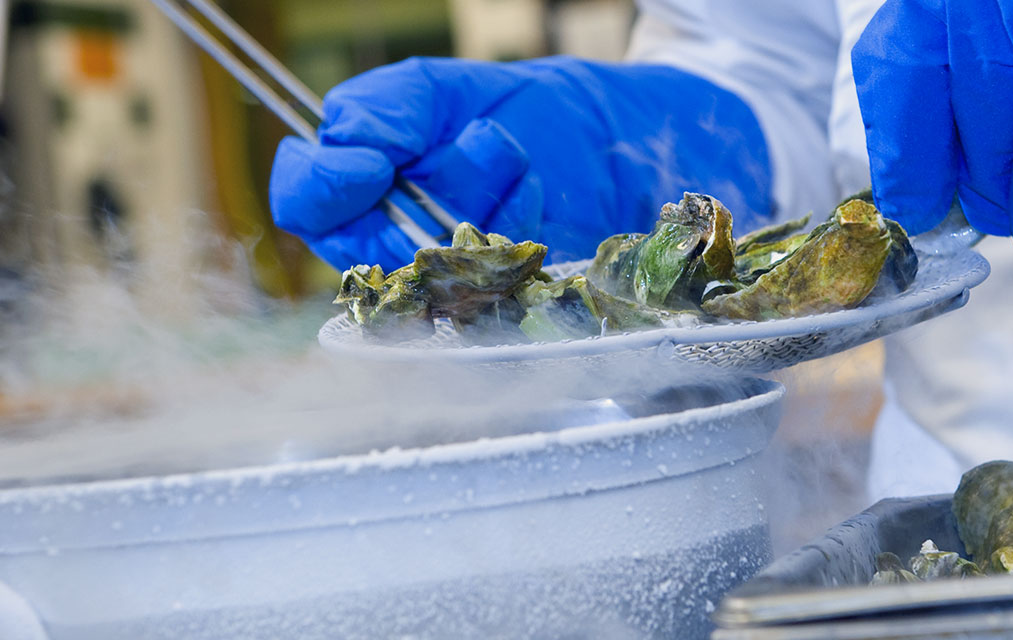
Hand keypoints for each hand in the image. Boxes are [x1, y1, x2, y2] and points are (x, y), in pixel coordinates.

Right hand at [269, 57, 772, 269]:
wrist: (634, 143)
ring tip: (519, 166)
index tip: (368, 170)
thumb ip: (385, 108)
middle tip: (477, 152)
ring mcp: (451, 275)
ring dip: (478, 205)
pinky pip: (481, 289)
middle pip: (357, 248)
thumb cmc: (541, 113)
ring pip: (424, 267)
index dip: (323, 190)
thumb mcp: (451, 88)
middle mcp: (398, 234)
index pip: (307, 201)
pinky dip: (514, 232)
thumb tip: (339, 143)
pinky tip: (538, 200)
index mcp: (369, 178)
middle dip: (415, 202)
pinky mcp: (501, 303)